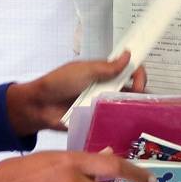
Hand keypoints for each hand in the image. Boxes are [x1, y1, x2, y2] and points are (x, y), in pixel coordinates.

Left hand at [6, 51, 146, 133]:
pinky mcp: (98, 121)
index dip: (138, 75)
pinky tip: (129, 127)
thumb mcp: (83, 71)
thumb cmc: (58, 83)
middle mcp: (106, 89)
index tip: (139, 84)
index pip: (129, 70)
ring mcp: (103, 106)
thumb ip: (107, 67)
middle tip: (141, 101)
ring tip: (140, 116)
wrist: (40, 106)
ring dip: (133, 109)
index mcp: (104, 73)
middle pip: (132, 90)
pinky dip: (122, 123)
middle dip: (141, 94)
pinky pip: (114, 122)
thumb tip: (128, 54)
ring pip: (125, 107)